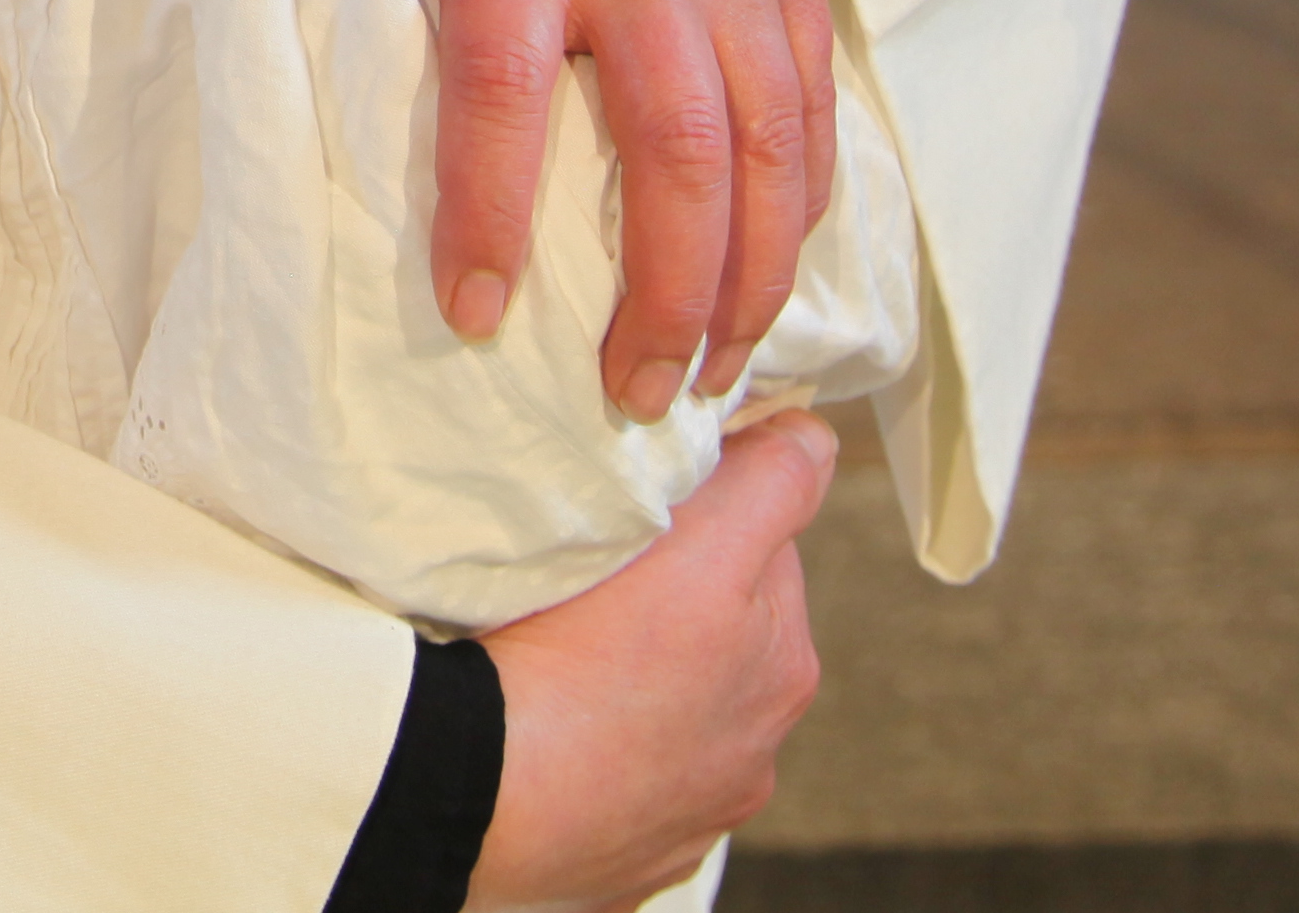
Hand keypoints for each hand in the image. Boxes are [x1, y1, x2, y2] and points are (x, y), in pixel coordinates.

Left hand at [336, 0, 833, 417]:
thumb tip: (294, 26)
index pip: (499, 99)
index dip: (490, 218)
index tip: (481, 319)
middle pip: (670, 157)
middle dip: (666, 297)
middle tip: (644, 399)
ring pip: (770, 151)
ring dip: (752, 278)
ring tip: (723, 372)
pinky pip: (816, 101)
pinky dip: (809, 201)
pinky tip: (783, 269)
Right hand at [465, 414, 836, 905]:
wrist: (484, 791)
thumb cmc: (588, 661)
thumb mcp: (703, 544)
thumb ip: (774, 484)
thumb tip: (814, 441)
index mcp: (784, 669)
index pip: (762, 553)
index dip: (708, 515)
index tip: (644, 510)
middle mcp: (753, 752)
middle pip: (718, 634)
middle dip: (675, 603)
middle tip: (594, 579)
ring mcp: (688, 813)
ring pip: (667, 710)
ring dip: (635, 681)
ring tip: (560, 657)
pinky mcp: (620, 856)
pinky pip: (614, 779)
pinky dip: (594, 751)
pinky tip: (549, 724)